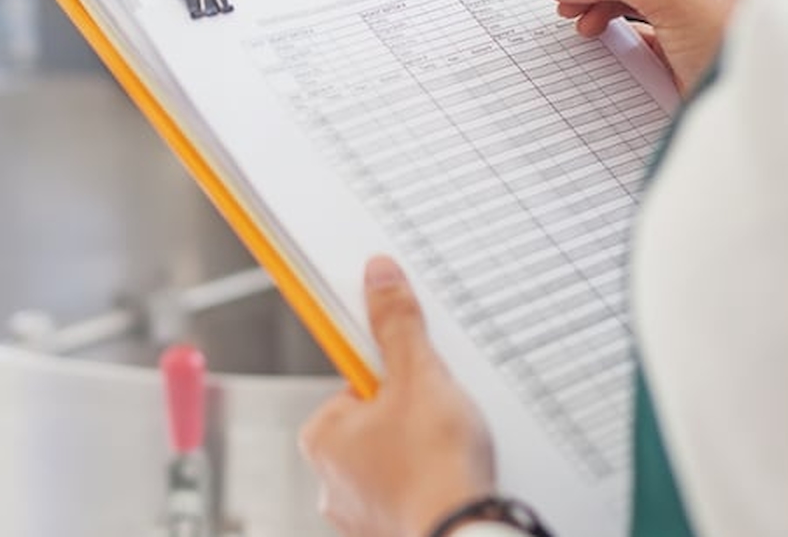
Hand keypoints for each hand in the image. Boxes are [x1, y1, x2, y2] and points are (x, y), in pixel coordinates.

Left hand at [300, 257, 495, 536]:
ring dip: (422, 451)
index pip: (356, 384)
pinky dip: (430, 485)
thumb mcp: (420, 378)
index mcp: (322, 436)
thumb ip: (398, 325)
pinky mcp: (389, 532)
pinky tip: (452, 482)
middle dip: (412, 415)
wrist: (464, 536)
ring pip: (395, 459)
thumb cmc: (435, 467)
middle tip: (442, 416)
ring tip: (451, 451)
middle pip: (377, 421)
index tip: (419, 376)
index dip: (396, 375)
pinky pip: (410, 494)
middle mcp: (330, 478)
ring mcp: (358, 512)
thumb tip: (379, 277)